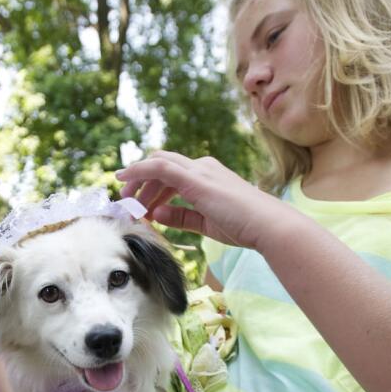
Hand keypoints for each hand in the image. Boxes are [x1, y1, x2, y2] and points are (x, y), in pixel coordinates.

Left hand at [116, 151, 280, 249]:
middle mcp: (202, 167)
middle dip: (140, 182)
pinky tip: (124, 179)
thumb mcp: (206, 222)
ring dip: (138, 182)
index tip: (140, 205)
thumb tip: (157, 213)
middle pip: (161, 165)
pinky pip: (159, 167)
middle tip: (129, 204)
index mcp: (207, 175)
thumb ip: (181, 217)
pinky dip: (139, 171)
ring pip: (157, 165)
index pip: (172, 173)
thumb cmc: (244, 226)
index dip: (152, 186)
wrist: (266, 225)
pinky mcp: (195, 178)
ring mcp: (199, 170)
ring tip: (129, 204)